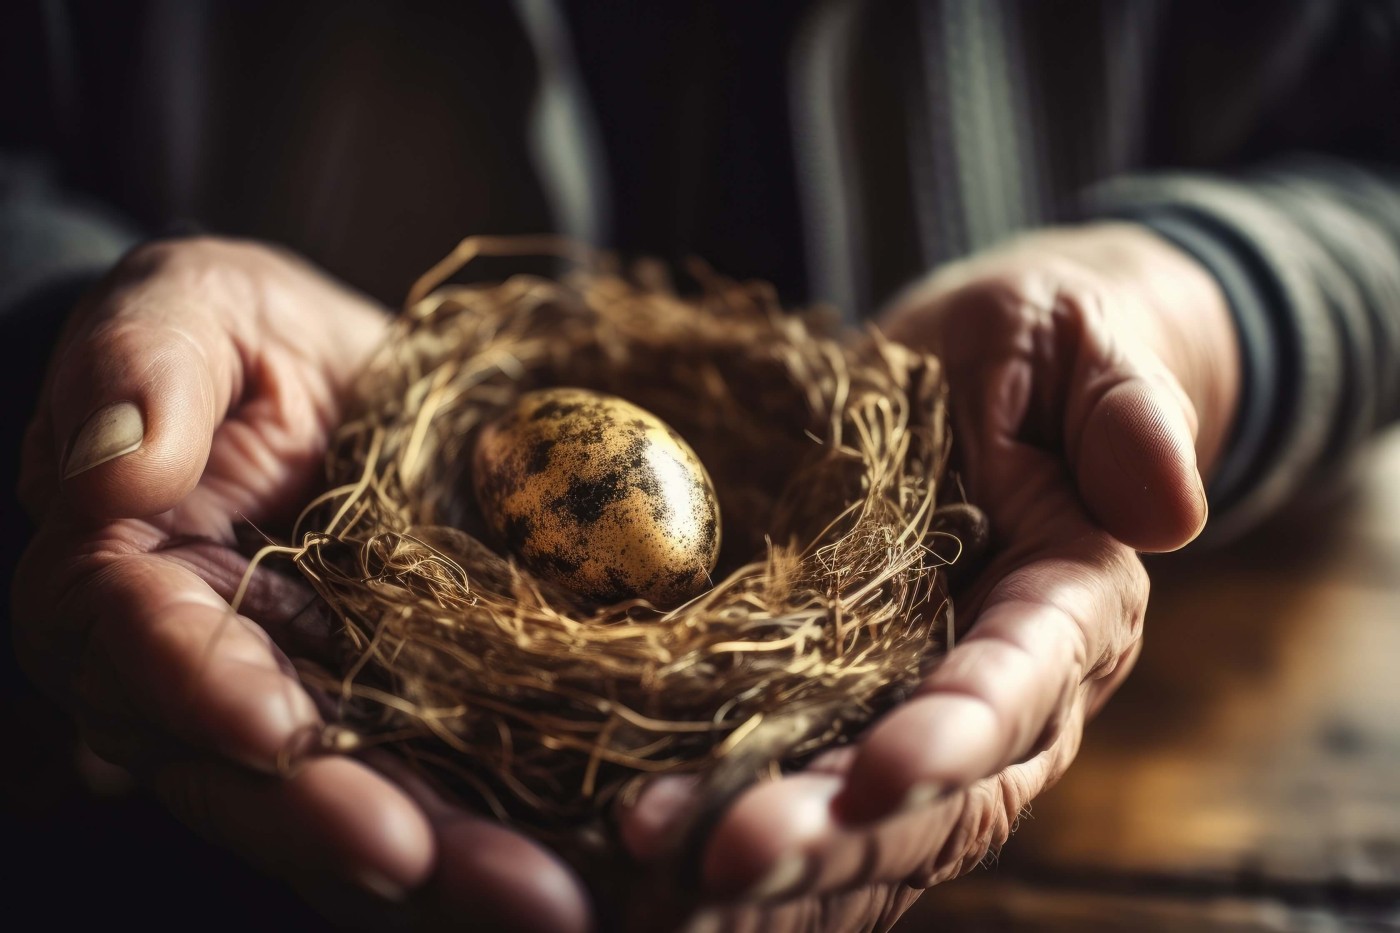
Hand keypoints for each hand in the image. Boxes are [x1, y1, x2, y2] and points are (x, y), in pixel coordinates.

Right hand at [12, 238, 591, 930]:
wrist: (345, 378)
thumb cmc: (245, 334)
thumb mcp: (195, 304)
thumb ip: (143, 365)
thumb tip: (112, 466)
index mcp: (130, 577)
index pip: (140, 644)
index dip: (200, 689)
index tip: (278, 727)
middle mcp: (206, 670)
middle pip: (248, 769)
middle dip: (336, 822)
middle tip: (429, 864)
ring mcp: (310, 701)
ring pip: (349, 803)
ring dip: (440, 863)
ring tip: (540, 899)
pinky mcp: (400, 711)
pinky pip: (438, 783)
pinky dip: (499, 831)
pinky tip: (574, 864)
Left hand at [617, 223, 1240, 929]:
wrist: (981, 379)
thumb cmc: (1033, 347)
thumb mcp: (1075, 338)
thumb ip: (1124, 412)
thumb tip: (1168, 509)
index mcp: (1073, 604)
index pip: (1023, 683)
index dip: (959, 733)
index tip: (883, 774)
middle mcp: (1011, 690)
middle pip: (945, 797)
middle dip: (845, 836)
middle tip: (732, 860)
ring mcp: (924, 711)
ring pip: (873, 825)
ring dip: (784, 865)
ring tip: (664, 869)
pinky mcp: (853, 711)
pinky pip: (808, 795)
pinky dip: (740, 836)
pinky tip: (656, 857)